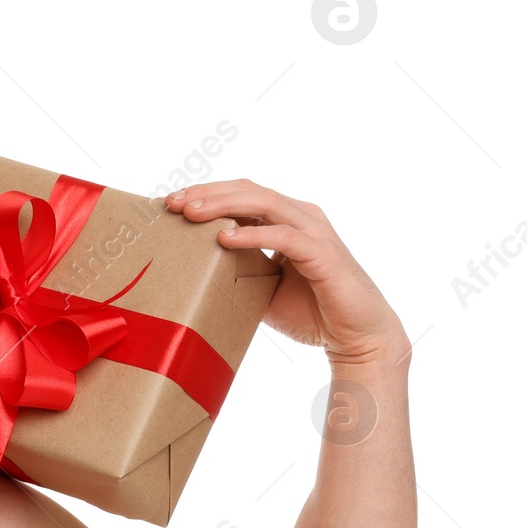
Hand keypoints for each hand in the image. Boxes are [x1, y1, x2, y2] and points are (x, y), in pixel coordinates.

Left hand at [164, 180, 407, 366]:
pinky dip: (253, 234)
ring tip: (191, 213)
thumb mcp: (261, 289)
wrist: (356, 336)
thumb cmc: (311, 312)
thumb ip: (236, 273)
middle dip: (208, 192)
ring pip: (265, 204)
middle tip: (172, 201)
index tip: (170, 202)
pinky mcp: (323, 254)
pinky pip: (284, 237)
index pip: (242, 195)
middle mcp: (301, 218)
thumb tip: (193, 276)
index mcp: (286, 220)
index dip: (206, 193)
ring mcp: (314, 232)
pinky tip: (224, 238)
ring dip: (224, 205)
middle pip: (249, 191)